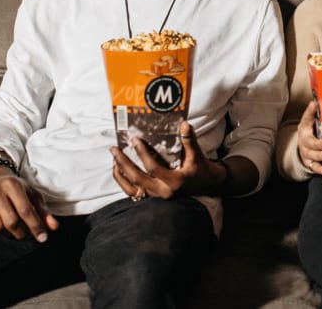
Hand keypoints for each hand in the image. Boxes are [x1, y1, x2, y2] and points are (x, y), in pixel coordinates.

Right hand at [0, 166, 58, 241]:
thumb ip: (43, 211)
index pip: (26, 210)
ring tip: (14, 229)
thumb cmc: (16, 189)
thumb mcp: (32, 194)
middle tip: (27, 235)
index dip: (35, 226)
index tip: (43, 238)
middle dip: (22, 233)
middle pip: (11, 222)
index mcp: (13, 185)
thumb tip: (53, 228)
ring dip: (8, 234)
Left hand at [111, 121, 226, 198]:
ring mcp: (158, 197)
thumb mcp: (197, 154)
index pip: (153, 168)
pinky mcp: (154, 198)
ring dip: (121, 175)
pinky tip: (120, 171)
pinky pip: (134, 193)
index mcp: (175, 181)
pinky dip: (125, 183)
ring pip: (132, 189)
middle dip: (124, 164)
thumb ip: (189, 140)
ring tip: (114, 160)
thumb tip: (184, 124)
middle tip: (114, 149)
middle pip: (137, 179)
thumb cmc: (201, 169)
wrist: (207, 185)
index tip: (134, 140)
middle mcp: (164, 191)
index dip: (142, 154)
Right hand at [296, 101, 321, 176]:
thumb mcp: (313, 122)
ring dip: (321, 156)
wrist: (303, 146)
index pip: (306, 118)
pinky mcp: (309, 162)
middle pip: (309, 142)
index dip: (309, 112)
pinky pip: (313, 167)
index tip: (314, 104)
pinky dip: (319, 169)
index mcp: (305, 127)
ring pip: (311, 155)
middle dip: (319, 144)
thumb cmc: (312, 132)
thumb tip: (321, 99)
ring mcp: (306, 152)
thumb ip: (318, 113)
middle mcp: (304, 140)